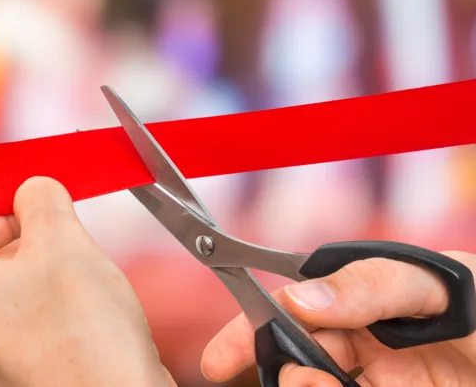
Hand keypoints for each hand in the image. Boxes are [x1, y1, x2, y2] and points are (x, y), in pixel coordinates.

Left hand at [0, 177, 175, 386]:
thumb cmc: (84, 336)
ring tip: (82, 282)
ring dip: (46, 277)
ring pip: (12, 297)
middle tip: (66, 241)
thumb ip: (41, 200)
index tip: (36, 209)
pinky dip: (56, 312)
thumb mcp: (63, 241)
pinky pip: (29, 329)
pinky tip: (87, 315)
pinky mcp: (18, 381)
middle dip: (28, 244)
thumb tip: (34, 189)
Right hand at [201, 251, 475, 385]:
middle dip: (287, 374)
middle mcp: (368, 360)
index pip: (291, 321)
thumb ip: (370, 283)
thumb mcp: (442, 283)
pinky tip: (385, 382)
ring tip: (319, 380)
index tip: (217, 361)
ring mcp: (388, 386)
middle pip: (300, 369)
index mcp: (366, 315)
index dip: (248, 337)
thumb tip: (298, 296)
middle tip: (297, 378)